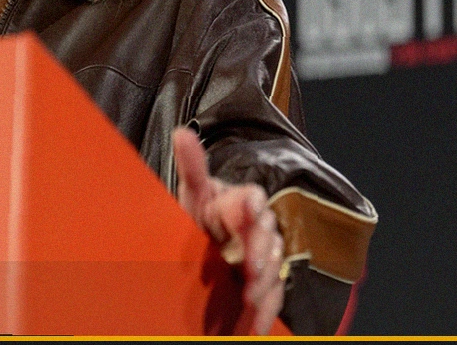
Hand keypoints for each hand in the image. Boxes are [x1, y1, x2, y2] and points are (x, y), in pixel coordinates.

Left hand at [172, 126, 284, 335]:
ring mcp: (262, 258)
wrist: (206, 251)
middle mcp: (255, 229)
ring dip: (265, 281)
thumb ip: (192, 167)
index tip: (249, 209)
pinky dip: (266, 310)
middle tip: (249, 267)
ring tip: (251, 295)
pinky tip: (257, 323)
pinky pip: (273, 295)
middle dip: (261, 250)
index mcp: (237, 204)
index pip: (251, 199)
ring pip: (274, 265)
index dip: (250, 204)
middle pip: (268, 234)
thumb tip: (182, 133)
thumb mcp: (193, 195)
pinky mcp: (264, 284)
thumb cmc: (200, 218)